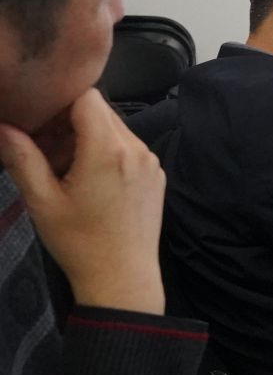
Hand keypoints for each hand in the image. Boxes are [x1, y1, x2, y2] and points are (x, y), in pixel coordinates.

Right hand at [0, 90, 164, 313]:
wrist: (122, 278)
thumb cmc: (80, 243)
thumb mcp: (42, 201)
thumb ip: (21, 158)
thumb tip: (3, 127)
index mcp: (109, 150)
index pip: (87, 96)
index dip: (59, 101)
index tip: (39, 120)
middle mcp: (136, 149)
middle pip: (100, 111)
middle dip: (68, 122)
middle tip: (44, 150)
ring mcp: (150, 161)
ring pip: (114, 128)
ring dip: (86, 138)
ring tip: (62, 170)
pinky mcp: (155, 174)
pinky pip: (128, 148)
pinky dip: (106, 152)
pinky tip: (86, 180)